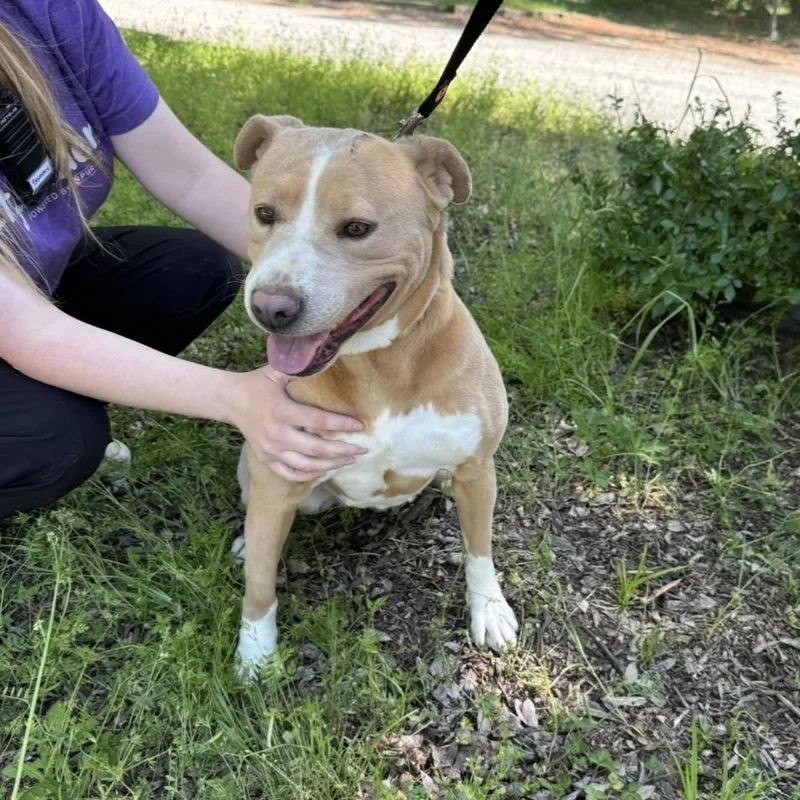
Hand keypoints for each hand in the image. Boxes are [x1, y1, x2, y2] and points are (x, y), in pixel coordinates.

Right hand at [228, 366, 366, 481]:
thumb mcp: (276, 371)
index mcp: (282, 411)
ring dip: (331, 465)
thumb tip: (324, 356)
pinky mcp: (266, 459)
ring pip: (307, 465)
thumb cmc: (258, 384)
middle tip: (362, 449)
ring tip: (349, 460)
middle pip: (317, 448)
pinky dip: (309, 475)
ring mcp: (270, 450)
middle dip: (343, 450)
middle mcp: (276, 434)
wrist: (230, 401)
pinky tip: (324, 471)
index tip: (359, 425)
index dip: (341, 424)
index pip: (318, 422)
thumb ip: (299, 367)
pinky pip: (290, 473)